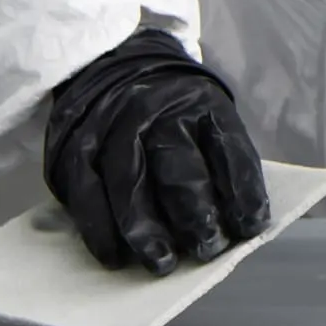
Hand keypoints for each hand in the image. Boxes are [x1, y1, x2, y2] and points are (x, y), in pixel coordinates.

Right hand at [40, 28, 273, 273]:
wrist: (110, 63)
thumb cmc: (172, 106)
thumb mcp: (207, 111)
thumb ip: (221, 159)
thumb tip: (238, 223)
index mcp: (200, 104)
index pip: (229, 150)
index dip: (244, 193)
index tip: (250, 228)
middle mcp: (156, 113)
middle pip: (180, 169)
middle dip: (196, 217)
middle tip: (206, 249)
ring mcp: (112, 129)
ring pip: (130, 185)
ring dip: (147, 231)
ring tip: (163, 263)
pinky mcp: (75, 148)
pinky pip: (87, 194)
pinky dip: (100, 231)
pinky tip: (115, 257)